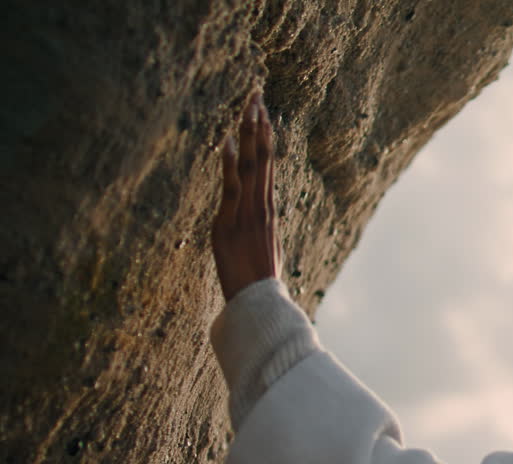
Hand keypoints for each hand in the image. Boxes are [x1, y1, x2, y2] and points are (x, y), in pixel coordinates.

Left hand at [211, 91, 279, 302]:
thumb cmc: (259, 284)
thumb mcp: (262, 252)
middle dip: (259, 126)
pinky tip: (229, 143)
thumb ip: (258, 233)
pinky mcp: (231, 223)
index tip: (264, 114)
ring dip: (249, 135)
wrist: (259, 303)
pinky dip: (231, 165)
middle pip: (262, 158)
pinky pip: (232, 188)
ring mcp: (247, 213)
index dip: (265, 140)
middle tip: (257, 95)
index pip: (268, 167)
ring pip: (251, 166)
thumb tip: (257, 227)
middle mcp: (261, 207)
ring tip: (249, 106)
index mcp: (268, 211)